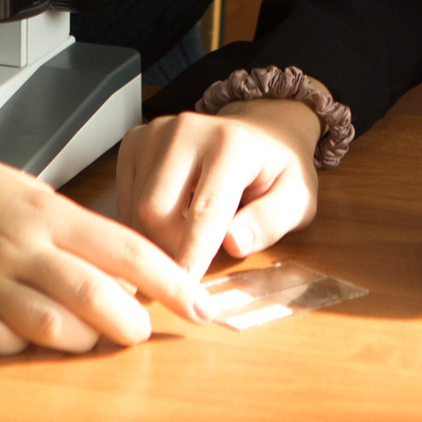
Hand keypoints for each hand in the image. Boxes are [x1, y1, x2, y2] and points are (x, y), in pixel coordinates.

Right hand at [0, 140, 211, 354]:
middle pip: (94, 293)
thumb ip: (77, 235)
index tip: (203, 304)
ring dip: (81, 342)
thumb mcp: (33, 196)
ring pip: (49, 326)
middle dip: (130, 323)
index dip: (171, 280)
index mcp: (48, 212)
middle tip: (141, 331)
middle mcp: (20, 246)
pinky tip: (28, 341)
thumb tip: (129, 274)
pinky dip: (21, 349)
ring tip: (89, 339)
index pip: (126, 248)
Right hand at [117, 99, 320, 278]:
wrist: (261, 131)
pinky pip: (124, 197)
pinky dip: (141, 221)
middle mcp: (188, 130)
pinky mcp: (137, 140)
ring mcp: (157, 131)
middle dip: (170, 249)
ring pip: (135, 207)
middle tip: (195, 264)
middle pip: (155, 210)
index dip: (193, 254)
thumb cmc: (277, 170)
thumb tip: (234, 243)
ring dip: (156, 238)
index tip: (183, 291)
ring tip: (186, 237)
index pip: (206, 209)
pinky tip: (169, 220)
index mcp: (232, 144)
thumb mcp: (297, 198)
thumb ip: (270, 221)